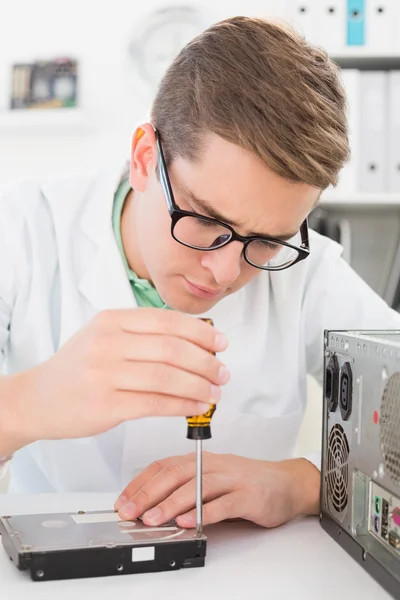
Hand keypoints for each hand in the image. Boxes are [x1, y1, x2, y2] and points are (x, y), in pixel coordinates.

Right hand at [13, 308, 228, 444]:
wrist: (37, 399)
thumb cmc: (77, 368)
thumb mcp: (103, 336)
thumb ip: (142, 334)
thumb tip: (195, 343)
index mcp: (111, 320)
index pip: (167, 320)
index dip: (200, 332)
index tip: (220, 343)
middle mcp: (107, 342)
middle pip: (172, 348)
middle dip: (206, 361)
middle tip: (222, 371)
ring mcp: (105, 374)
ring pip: (167, 377)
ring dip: (199, 385)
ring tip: (215, 391)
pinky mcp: (106, 405)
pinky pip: (156, 403)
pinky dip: (183, 405)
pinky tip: (196, 406)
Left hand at [114, 452, 320, 528]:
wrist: (287, 483)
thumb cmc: (247, 482)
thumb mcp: (212, 479)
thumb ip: (186, 488)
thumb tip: (151, 505)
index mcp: (201, 460)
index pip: (164, 466)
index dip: (141, 482)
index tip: (123, 500)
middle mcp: (213, 465)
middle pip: (176, 474)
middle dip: (148, 493)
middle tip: (129, 512)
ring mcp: (232, 478)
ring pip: (197, 487)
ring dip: (171, 503)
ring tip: (152, 519)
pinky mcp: (249, 495)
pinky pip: (224, 503)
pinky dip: (204, 513)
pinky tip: (188, 522)